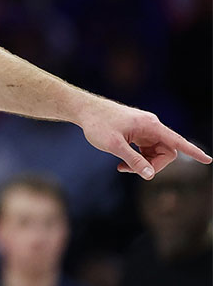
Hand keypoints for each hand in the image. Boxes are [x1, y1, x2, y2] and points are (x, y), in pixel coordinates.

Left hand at [81, 102, 210, 179]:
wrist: (84, 110)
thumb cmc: (97, 124)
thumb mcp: (114, 146)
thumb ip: (133, 160)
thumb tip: (150, 175)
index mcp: (150, 126)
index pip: (177, 141)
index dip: (193, 152)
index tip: (208, 160)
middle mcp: (151, 126)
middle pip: (166, 152)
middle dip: (152, 165)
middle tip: (128, 170)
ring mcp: (145, 129)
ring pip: (155, 153)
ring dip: (142, 164)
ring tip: (121, 168)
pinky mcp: (137, 133)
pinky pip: (146, 150)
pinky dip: (137, 159)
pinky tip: (121, 164)